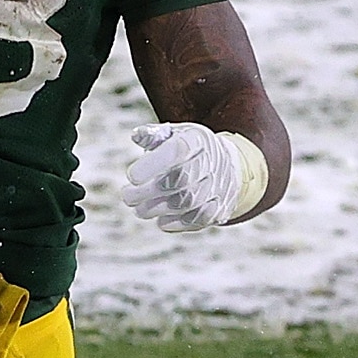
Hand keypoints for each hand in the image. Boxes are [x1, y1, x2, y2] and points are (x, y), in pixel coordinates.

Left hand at [120, 122, 265, 232]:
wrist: (229, 164)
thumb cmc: (191, 149)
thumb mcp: (174, 134)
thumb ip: (153, 135)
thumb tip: (137, 136)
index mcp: (198, 140)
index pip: (177, 152)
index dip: (152, 166)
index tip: (131, 176)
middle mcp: (212, 163)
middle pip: (179, 181)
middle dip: (148, 192)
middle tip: (127, 196)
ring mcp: (219, 187)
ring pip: (186, 203)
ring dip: (156, 209)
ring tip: (139, 209)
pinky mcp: (220, 209)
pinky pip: (197, 219)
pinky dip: (175, 223)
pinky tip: (160, 220)